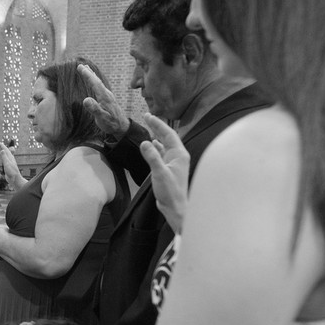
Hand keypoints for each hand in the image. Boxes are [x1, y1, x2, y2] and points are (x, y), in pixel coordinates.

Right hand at [78, 63, 129, 137]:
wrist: (121, 127)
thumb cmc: (111, 124)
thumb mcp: (102, 118)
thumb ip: (95, 109)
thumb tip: (85, 100)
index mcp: (105, 97)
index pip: (95, 83)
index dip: (87, 75)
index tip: (80, 67)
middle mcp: (107, 94)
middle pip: (97, 81)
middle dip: (88, 73)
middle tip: (80, 65)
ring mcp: (107, 96)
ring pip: (98, 83)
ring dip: (92, 75)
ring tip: (86, 68)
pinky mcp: (107, 99)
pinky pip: (99, 87)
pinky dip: (94, 81)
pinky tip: (93, 82)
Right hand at [140, 113, 190, 233]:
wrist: (175, 208)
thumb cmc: (170, 192)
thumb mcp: (160, 173)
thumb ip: (152, 157)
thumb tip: (144, 142)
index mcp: (179, 154)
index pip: (168, 134)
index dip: (158, 124)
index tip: (148, 116)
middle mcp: (178, 156)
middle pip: (167, 137)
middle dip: (157, 126)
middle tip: (147, 116)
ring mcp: (174, 162)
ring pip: (165, 144)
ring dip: (157, 135)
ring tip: (149, 127)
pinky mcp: (169, 169)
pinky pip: (163, 153)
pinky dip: (157, 147)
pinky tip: (153, 144)